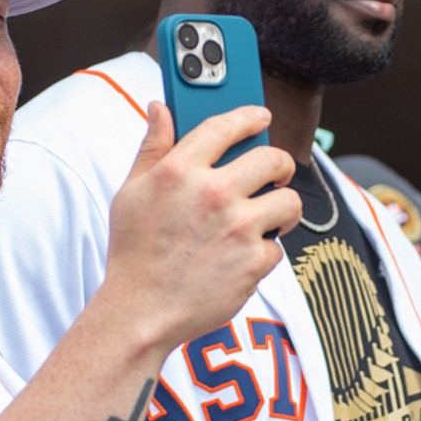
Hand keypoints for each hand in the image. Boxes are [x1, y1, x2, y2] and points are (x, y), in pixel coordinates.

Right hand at [103, 102, 299, 347]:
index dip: (248, 116)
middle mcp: (213, 194)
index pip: (225, 125)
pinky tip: (244, 255)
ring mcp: (237, 228)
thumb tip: (159, 109)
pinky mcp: (253, 261)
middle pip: (272, 158)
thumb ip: (152, 147)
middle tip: (277, 173)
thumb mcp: (131, 192)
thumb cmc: (134, 253)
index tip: (261, 116)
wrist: (141, 312)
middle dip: (281, 163)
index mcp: (180, 170)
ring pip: (288, 201)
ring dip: (284, 206)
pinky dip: (265, 251)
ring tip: (272, 215)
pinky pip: (277, 246)